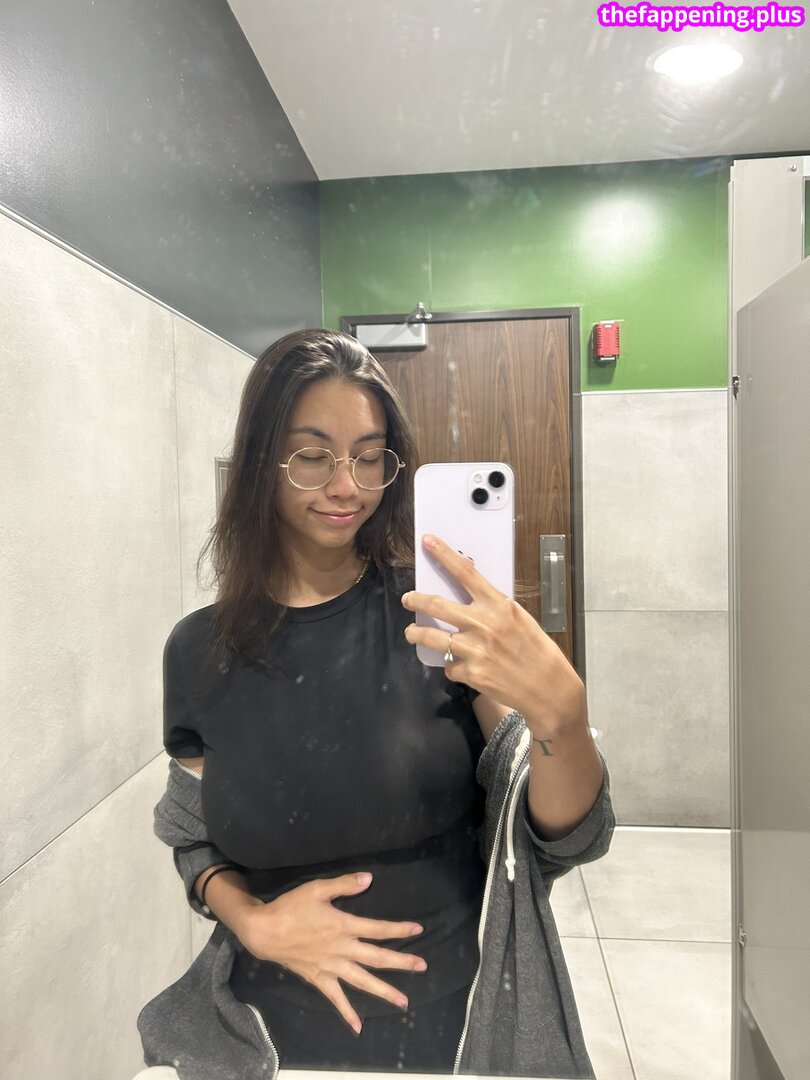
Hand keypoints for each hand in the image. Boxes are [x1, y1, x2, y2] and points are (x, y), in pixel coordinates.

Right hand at [237, 871, 425, 1032]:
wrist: (264, 931)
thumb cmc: (291, 907)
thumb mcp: (317, 888)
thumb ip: (344, 885)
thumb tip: (369, 879)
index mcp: (343, 926)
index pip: (377, 929)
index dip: (398, 929)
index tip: (418, 929)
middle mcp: (341, 949)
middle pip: (376, 957)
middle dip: (401, 962)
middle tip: (422, 966)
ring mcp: (331, 967)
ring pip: (362, 981)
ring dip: (384, 991)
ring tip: (403, 1002)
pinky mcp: (319, 979)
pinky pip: (336, 998)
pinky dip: (347, 1012)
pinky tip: (358, 1026)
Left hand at [402, 533, 585, 732]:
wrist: (548, 687)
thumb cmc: (536, 649)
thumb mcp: (518, 618)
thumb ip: (493, 608)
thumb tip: (468, 598)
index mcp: (498, 605)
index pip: (466, 573)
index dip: (444, 554)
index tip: (427, 541)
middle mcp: (483, 624)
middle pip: (437, 605)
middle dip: (416, 600)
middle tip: (407, 599)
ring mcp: (474, 650)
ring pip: (431, 637)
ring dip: (416, 634)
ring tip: (411, 633)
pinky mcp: (471, 673)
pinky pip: (449, 666)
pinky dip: (452, 666)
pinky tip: (461, 666)